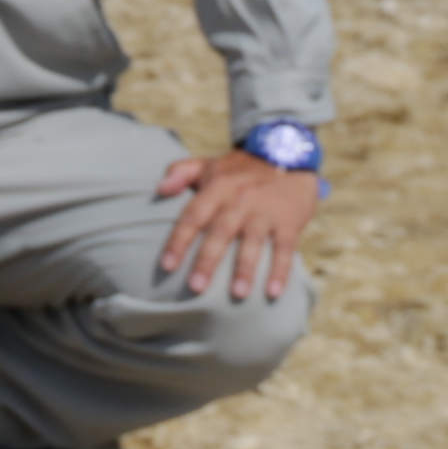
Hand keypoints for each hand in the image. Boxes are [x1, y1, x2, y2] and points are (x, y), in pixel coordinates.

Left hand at [153, 150, 321, 299]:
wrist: (287, 153)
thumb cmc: (240, 168)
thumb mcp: (209, 163)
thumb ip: (180, 172)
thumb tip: (159, 188)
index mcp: (216, 188)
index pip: (193, 216)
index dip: (179, 240)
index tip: (167, 266)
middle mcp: (239, 199)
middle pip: (220, 232)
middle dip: (207, 261)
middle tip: (196, 288)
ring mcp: (264, 211)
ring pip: (253, 242)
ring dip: (245, 269)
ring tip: (238, 295)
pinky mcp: (288, 220)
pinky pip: (284, 247)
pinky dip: (280, 270)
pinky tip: (273, 292)